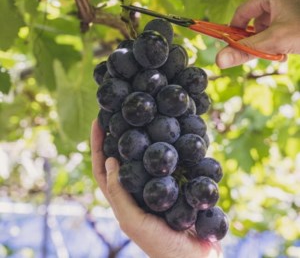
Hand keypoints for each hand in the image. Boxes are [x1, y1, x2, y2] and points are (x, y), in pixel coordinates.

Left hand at [90, 120, 222, 257]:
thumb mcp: (133, 221)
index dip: (97, 145)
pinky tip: (169, 135)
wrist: (195, 256)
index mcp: (122, 199)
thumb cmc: (161, 244)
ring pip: (143, 158)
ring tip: (141, 118)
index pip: (102, 168)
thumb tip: (110, 161)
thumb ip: (119, 195)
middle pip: (121, 158)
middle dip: (116, 136)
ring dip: (140, 138)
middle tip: (118, 114)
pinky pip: (164, 163)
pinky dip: (163, 148)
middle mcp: (136, 190)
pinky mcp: (173, 185)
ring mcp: (154, 187)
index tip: (98, 122)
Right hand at [216, 0, 299, 68]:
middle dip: (256, 39)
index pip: (241, 13)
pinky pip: (278, 25)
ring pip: (266, 25)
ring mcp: (289, 0)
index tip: (232, 47)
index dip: (234, 32)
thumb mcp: (274, 42)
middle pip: (254, 20)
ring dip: (268, 41)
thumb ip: (245, 50)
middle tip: (262, 51)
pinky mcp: (296, 10)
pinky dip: (278, 38)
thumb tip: (220, 59)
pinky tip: (285, 48)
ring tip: (278, 50)